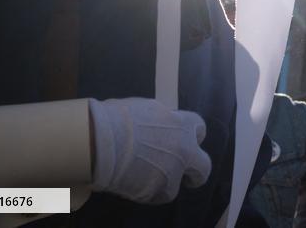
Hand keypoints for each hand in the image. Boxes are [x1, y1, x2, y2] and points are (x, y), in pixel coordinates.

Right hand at [88, 97, 211, 203]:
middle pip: (203, 166)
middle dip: (197, 172)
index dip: (192, 137)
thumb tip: (161, 123)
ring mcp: (173, 171)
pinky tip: (132, 185)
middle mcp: (185, 149)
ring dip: (162, 183)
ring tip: (140, 178)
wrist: (101, 141)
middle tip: (188, 177)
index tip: (185, 142)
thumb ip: (162, 119)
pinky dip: (147, 193)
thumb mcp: (147, 109)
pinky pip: (157, 196)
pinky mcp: (159, 190)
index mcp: (182, 124)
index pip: (199, 129)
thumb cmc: (118, 119)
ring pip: (175, 184)